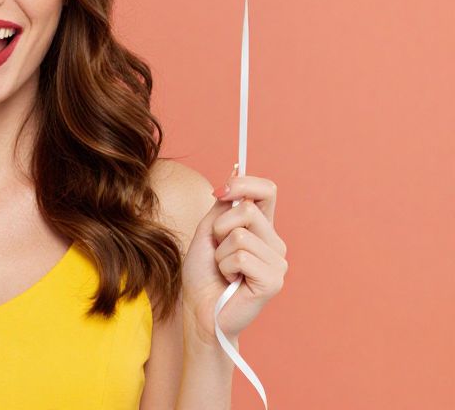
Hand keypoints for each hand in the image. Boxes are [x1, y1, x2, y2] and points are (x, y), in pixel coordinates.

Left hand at [181, 166, 287, 344]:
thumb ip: (224, 203)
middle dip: (219, 226)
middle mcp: (275, 242)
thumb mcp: (209, 229)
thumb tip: (236, 167)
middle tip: (218, 249)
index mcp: (262, 227)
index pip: (267, 190)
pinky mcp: (273, 281)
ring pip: (240, 234)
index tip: (221, 191)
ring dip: (220, 251)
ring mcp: (278, 263)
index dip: (243, 183)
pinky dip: (225, 266)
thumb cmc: (204, 271)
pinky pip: (241, 256)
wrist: (199, 308)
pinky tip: (231, 281)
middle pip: (247, 209)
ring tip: (225, 269)